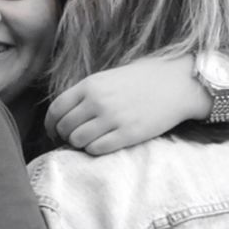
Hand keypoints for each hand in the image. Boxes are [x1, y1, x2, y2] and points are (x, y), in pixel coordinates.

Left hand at [44, 55, 209, 154]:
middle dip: (65, 135)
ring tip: (90, 140)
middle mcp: (97, 101)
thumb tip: (64, 116)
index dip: (51, 124)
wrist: (178, 84)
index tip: (54, 131)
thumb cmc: (142, 80)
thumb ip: (86, 94)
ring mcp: (112, 119)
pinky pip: (96, 149)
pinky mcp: (127, 134)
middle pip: (65, 127)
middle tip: (74, 138)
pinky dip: (94, 150)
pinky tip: (103, 144)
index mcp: (90, 85)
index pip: (56, 109)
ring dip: (79, 144)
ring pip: (77, 140)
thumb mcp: (108, 78)